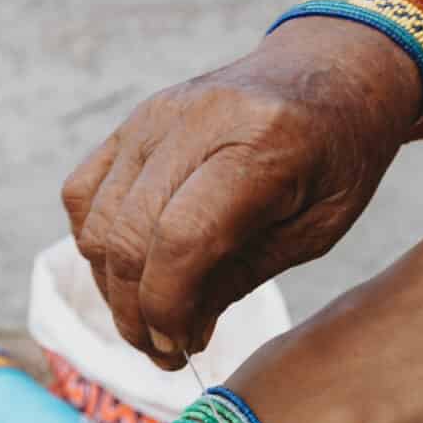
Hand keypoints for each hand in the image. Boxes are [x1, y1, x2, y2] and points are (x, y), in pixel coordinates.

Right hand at [62, 18, 418, 366]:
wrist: (331, 70)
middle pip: (127, 234)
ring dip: (111, 287)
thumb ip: (243, 277)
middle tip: (164, 352)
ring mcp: (154, 115)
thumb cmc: (339, 156)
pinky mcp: (133, 120)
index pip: (181, 237)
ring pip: (95, 221)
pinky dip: (96, 244)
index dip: (167, 307)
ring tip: (150, 321)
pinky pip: (83, 193)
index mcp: (262, 142)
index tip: (181, 349)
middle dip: (135, 311)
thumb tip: (177, 335)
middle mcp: (197, 120)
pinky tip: (132, 272)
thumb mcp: (317, 229)